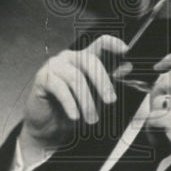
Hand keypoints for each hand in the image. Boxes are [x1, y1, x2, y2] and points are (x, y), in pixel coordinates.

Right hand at [21, 35, 128, 156]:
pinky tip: (75, 116)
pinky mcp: (43, 78)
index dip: (112, 43)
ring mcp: (55, 65)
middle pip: (90, 60)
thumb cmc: (74, 109)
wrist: (50, 127)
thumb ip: (110, 81)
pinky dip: (70, 104)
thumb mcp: (96, 97)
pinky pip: (59, 88)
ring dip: (86, 101)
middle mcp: (70, 58)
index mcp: (85, 59)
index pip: (100, 43)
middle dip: (103, 82)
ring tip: (91, 118)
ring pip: (75, 77)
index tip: (125, 50)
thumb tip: (127, 67)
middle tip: (110, 101)